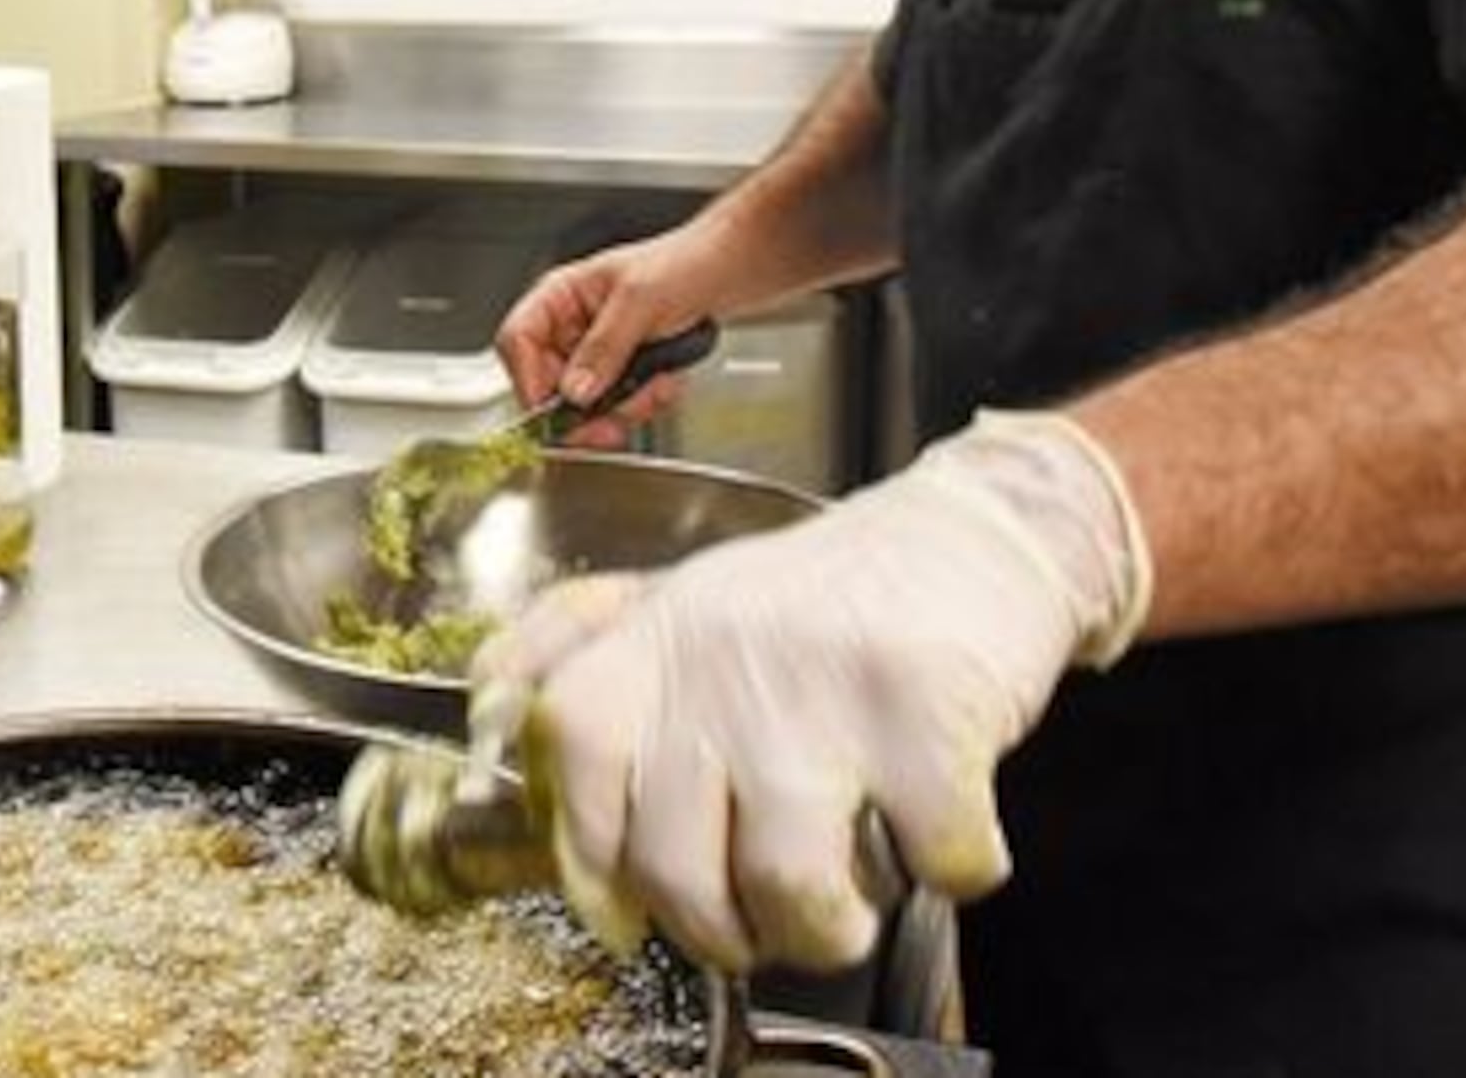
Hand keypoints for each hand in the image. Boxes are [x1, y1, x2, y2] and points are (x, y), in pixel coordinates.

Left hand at [470, 409, 1150, 974]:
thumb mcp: (690, 598)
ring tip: (849, 908)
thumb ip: (581, 646)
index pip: (568, 750)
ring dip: (828, 929)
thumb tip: (487, 706)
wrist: (978, 532)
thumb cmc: (831, 597)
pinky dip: (955, 867)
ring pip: (791, 889)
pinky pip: (932, 862)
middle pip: (676, 865)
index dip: (588, 853)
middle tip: (763, 924)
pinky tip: (948, 830)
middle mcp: (726, 661)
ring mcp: (825, 688)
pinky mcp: (928, 713)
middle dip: (724, 932)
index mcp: (661, 638)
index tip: (630, 907)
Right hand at [495, 235, 717, 446]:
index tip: (553, 411)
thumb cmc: (687, 262)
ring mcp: (599, 350)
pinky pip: (618, 404)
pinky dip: (644, 403)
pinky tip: (665, 383)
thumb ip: (604, 347)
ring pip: (587, 403)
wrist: (733, 270)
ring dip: (623, 407)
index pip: (519, 341)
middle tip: (609, 425)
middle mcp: (572, 324)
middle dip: (586, 408)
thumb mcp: (640, 302)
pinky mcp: (624, 369)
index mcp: (561, 294)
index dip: (529, 379)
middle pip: (550, 383)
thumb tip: (575, 390)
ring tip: (654, 388)